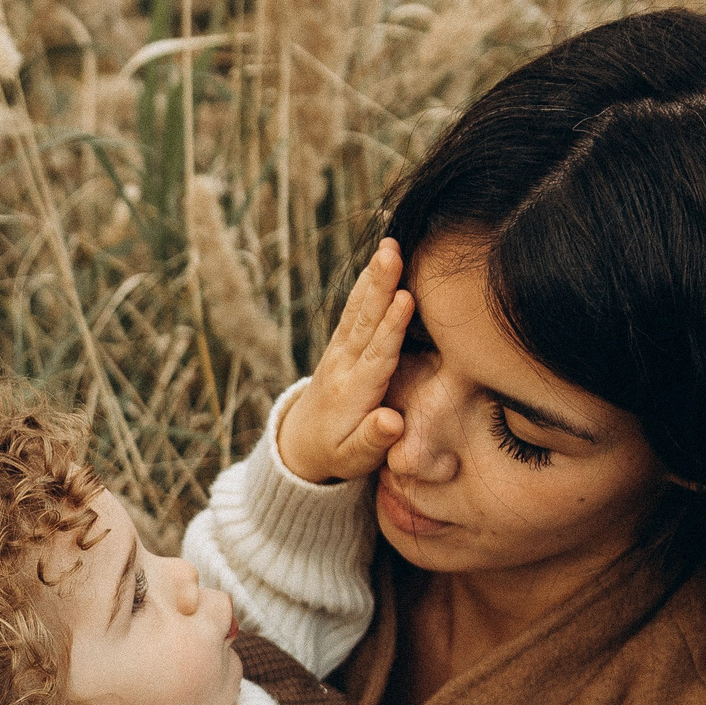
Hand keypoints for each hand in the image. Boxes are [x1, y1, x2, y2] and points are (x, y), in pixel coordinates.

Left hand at [276, 238, 411, 483]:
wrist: (301, 444)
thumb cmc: (337, 455)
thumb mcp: (354, 459)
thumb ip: (373, 440)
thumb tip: (392, 421)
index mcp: (353, 394)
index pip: (376, 356)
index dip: (391, 328)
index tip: (404, 299)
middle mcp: (343, 367)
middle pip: (364, 322)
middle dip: (379, 286)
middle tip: (392, 251)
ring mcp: (339, 353)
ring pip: (357, 311)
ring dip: (373, 278)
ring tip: (388, 245)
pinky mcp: (340, 345)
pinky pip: (354, 311)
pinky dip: (366, 285)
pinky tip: (378, 261)